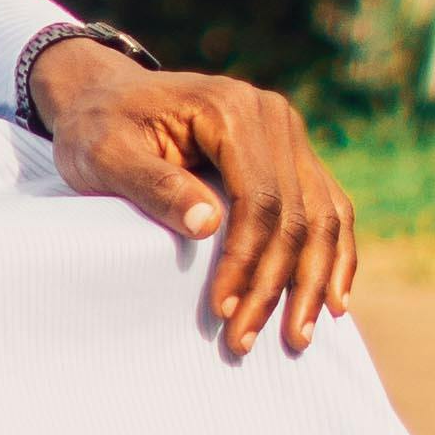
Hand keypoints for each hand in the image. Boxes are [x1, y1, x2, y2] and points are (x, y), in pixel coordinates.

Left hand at [33, 48, 357, 360]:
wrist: (104, 94)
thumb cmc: (98, 128)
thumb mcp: (106, 154)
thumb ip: (153, 184)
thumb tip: (207, 225)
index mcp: (229, 108)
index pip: (258, 198)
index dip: (246, 261)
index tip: (221, 311)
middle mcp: (271, 115)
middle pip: (295, 213)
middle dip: (276, 284)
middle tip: (245, 340)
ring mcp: (287, 133)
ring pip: (323, 215)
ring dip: (314, 280)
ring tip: (298, 337)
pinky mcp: (291, 154)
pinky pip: (329, 206)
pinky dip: (335, 254)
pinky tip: (334, 299)